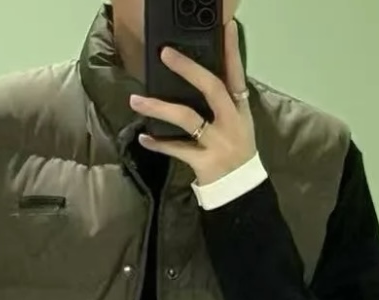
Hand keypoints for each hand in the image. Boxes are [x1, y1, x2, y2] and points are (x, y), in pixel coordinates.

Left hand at [129, 20, 255, 186]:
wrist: (242, 192)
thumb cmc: (235, 154)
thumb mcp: (236, 125)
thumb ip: (222, 104)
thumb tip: (196, 80)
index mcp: (240, 110)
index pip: (237, 74)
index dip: (232, 51)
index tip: (226, 27)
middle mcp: (231, 122)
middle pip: (211, 88)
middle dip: (188, 68)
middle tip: (165, 54)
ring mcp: (218, 142)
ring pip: (187, 118)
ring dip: (159, 107)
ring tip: (136, 100)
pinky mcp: (204, 162)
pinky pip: (176, 149)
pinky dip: (159, 144)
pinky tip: (143, 137)